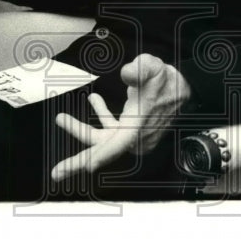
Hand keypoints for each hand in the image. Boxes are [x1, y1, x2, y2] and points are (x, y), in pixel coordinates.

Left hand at [51, 54, 190, 180]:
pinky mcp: (132, 131)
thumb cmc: (166, 80)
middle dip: (79, 161)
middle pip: (103, 151)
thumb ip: (140, 69)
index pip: (116, 146)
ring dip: (81, 128)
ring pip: (103, 139)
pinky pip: (111, 129)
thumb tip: (126, 73)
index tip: (83, 167)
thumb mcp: (153, 68)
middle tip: (57, 172)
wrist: (184, 87)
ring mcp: (133, 136)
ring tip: (60, 118)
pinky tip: (94, 100)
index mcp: (138, 127)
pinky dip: (102, 116)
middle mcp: (135, 138)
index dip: (99, 157)